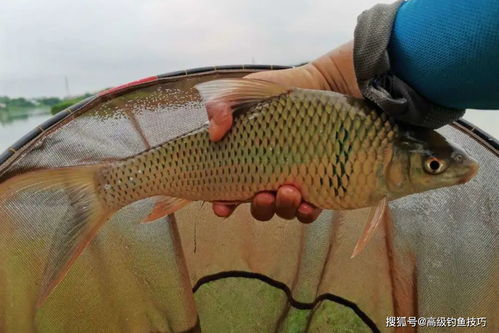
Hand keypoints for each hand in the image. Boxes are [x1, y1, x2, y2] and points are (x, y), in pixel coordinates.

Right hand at [208, 41, 360, 222]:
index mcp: (247, 163)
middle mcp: (269, 177)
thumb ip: (220, 106)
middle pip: (260, 207)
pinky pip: (311, 209)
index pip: (230, 193)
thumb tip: (215, 133)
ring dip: (283, 208)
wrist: (318, 82)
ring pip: (284, 209)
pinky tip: (307, 204)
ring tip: (288, 192)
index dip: (223, 204)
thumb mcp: (239, 93)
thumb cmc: (274, 90)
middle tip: (263, 195)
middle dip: (260, 208)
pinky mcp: (319, 182)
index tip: (222, 206)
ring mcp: (294, 182)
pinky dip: (307, 212)